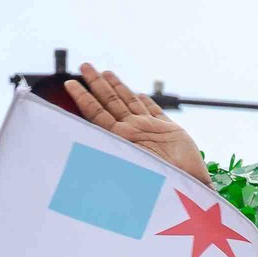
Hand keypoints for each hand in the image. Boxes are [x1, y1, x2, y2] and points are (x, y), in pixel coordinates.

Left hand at [63, 64, 210, 184]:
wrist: (188, 191)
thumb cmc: (157, 186)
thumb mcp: (129, 169)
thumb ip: (110, 160)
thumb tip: (78, 170)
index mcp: (120, 139)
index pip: (96, 113)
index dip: (82, 98)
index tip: (69, 84)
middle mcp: (131, 132)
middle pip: (109, 102)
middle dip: (96, 83)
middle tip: (84, 66)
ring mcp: (150, 131)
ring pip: (129, 103)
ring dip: (117, 87)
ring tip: (105, 72)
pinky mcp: (170, 132)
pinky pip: (155, 112)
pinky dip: (147, 103)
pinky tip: (138, 94)